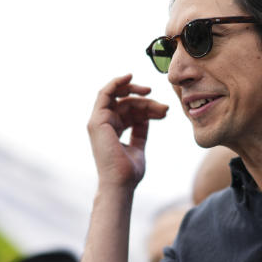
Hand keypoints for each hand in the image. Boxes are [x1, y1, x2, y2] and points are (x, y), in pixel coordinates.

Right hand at [87, 74, 168, 189]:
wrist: (121, 183)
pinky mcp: (97, 120)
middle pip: (126, 103)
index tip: (164, 112)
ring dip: (137, 94)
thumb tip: (147, 117)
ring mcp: (98, 122)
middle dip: (146, 102)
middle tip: (163, 107)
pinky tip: (130, 77)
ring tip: (153, 97)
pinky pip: (105, 94)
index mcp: (113, 131)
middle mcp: (103, 125)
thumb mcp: (138, 146)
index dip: (147, 109)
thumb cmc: (129, 172)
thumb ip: (140, 130)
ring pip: (120, 97)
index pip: (130, 112)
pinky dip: (116, 83)